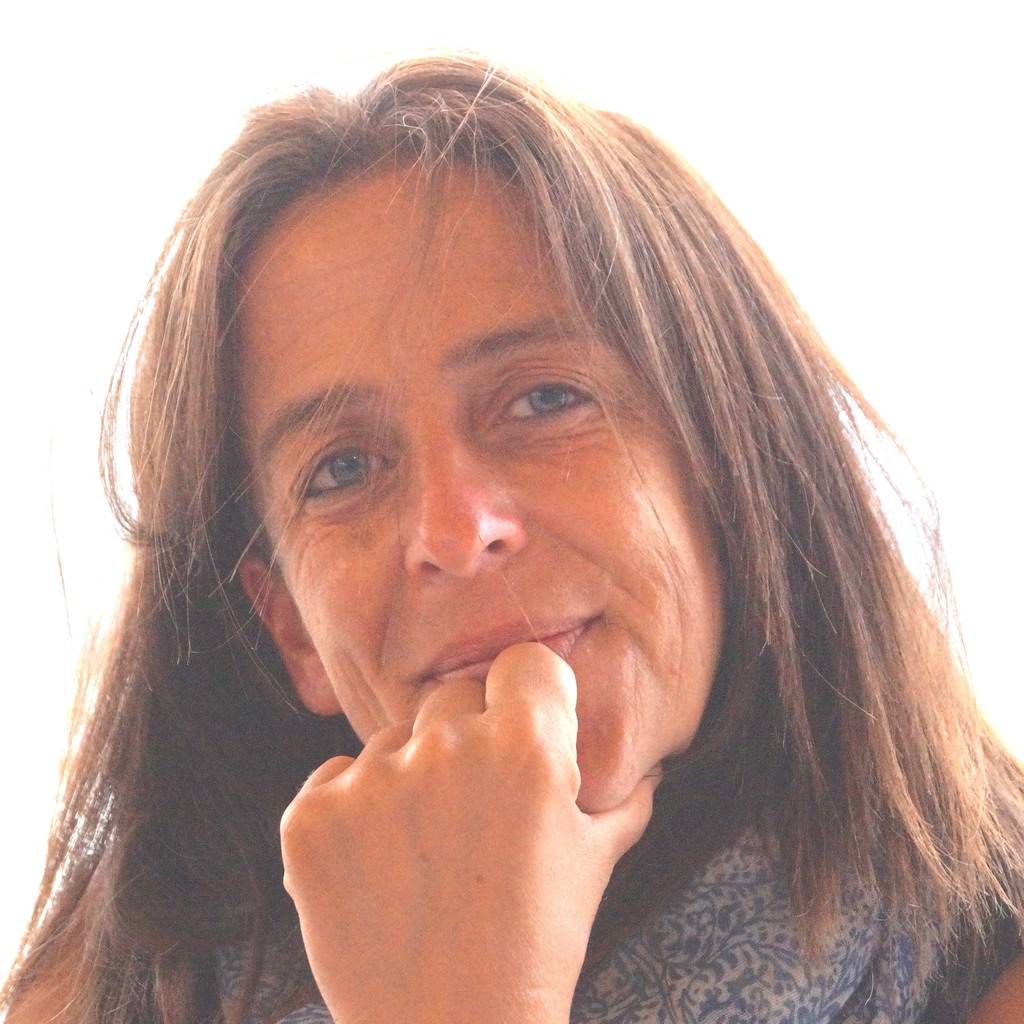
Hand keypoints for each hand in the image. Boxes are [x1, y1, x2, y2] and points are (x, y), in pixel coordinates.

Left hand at [280, 642, 658, 1023]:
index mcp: (526, 745)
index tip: (524, 729)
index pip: (523, 663)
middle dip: (465, 738)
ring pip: (390, 741)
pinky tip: (375, 869)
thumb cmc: (537, 947)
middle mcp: (446, 746)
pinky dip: (350, 816)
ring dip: (404, 781)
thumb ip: (622, 796)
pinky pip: (332, 779)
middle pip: (451, 695)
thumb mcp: (594, 861)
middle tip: (470, 809)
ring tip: (423, 855)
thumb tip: (646, 764)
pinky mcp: (310, 818)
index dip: (529, 697)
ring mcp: (371, 781)